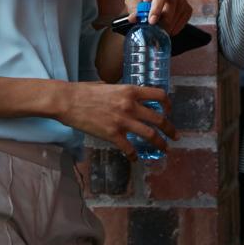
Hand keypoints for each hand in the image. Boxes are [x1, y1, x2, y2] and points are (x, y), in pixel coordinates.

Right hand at [58, 82, 177, 158]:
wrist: (68, 101)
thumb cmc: (85, 91)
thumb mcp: (108, 86)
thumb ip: (122, 92)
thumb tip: (128, 97)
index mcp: (130, 91)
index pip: (159, 95)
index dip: (168, 104)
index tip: (169, 111)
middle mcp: (130, 106)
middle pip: (159, 119)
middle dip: (170, 129)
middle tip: (175, 136)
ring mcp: (122, 121)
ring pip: (150, 135)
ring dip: (160, 144)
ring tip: (164, 149)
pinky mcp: (113, 135)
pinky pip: (129, 148)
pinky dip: (134, 155)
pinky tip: (135, 159)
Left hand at [126, 0, 193, 35]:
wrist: (149, 6)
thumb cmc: (141, 1)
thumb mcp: (133, 2)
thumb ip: (133, 8)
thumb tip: (133, 17)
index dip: (157, 8)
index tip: (151, 21)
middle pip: (173, 3)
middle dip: (165, 19)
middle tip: (157, 30)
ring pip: (180, 12)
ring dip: (170, 25)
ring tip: (161, 31)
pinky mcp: (187, 8)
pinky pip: (185, 18)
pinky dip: (177, 27)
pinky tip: (169, 30)